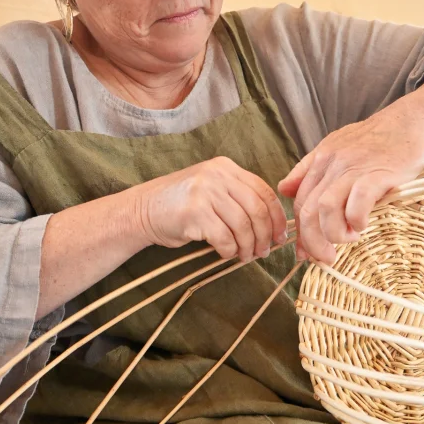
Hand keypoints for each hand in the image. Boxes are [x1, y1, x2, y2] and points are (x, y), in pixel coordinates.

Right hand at [133, 157, 287, 260]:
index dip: (277, 217)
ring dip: (248, 246)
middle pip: (257, 209)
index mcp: (226, 167)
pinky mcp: (194, 212)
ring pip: (243, 225)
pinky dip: (230, 250)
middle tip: (264, 252)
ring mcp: (205, 192)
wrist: (143, 210)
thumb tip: (274, 227)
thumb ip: (239, 199)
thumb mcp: (212, 191)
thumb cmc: (181, 206)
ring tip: (245, 256)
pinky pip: (224, 237)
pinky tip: (226, 253)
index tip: (281, 236)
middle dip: (266, 235)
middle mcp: (217, 175)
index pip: (264, 191)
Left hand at [278, 95, 423, 263]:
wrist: (412, 119)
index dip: (300, 232)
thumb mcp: (336, 147)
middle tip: (326, 258)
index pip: (299, 202)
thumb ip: (308, 169)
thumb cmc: (377, 139)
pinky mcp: (378, 173)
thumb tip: (283, 189)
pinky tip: (363, 226)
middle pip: (309, 209)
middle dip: (312, 241)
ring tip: (349, 238)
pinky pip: (357, 202)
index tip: (306, 253)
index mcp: (320, 160)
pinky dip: (356, 220)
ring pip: (326, 208)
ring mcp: (354, 168)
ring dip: (334, 233)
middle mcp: (332, 164)